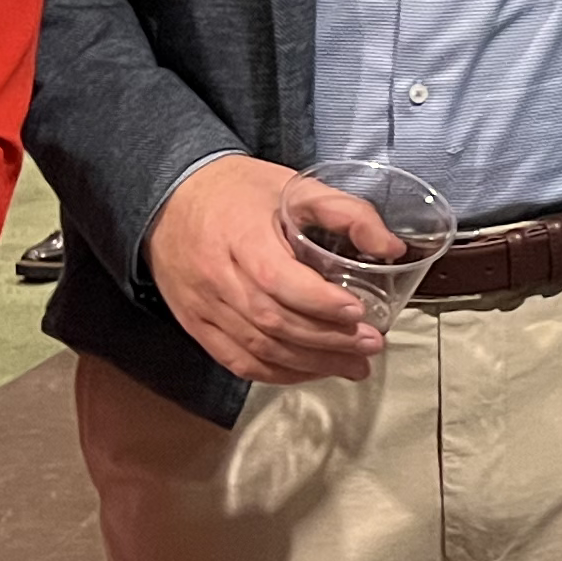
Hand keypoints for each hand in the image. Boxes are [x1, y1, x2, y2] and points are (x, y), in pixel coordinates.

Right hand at [148, 154, 389, 386]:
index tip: (358, 312)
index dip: (319, 302)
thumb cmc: (237, 192)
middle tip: (371, 344)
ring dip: (311, 363)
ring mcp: (203, 305)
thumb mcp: (292, 186)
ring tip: (354, 365)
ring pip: (258, 348)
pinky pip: (238, 361)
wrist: (170, 199)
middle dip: (328, 340)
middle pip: (273, 322)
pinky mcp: (197, 325)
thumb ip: (345, 212)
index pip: (277, 279)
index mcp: (239, 234)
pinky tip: (311, 371)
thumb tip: (391, 246)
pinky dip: (278, 373)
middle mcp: (216, 275)